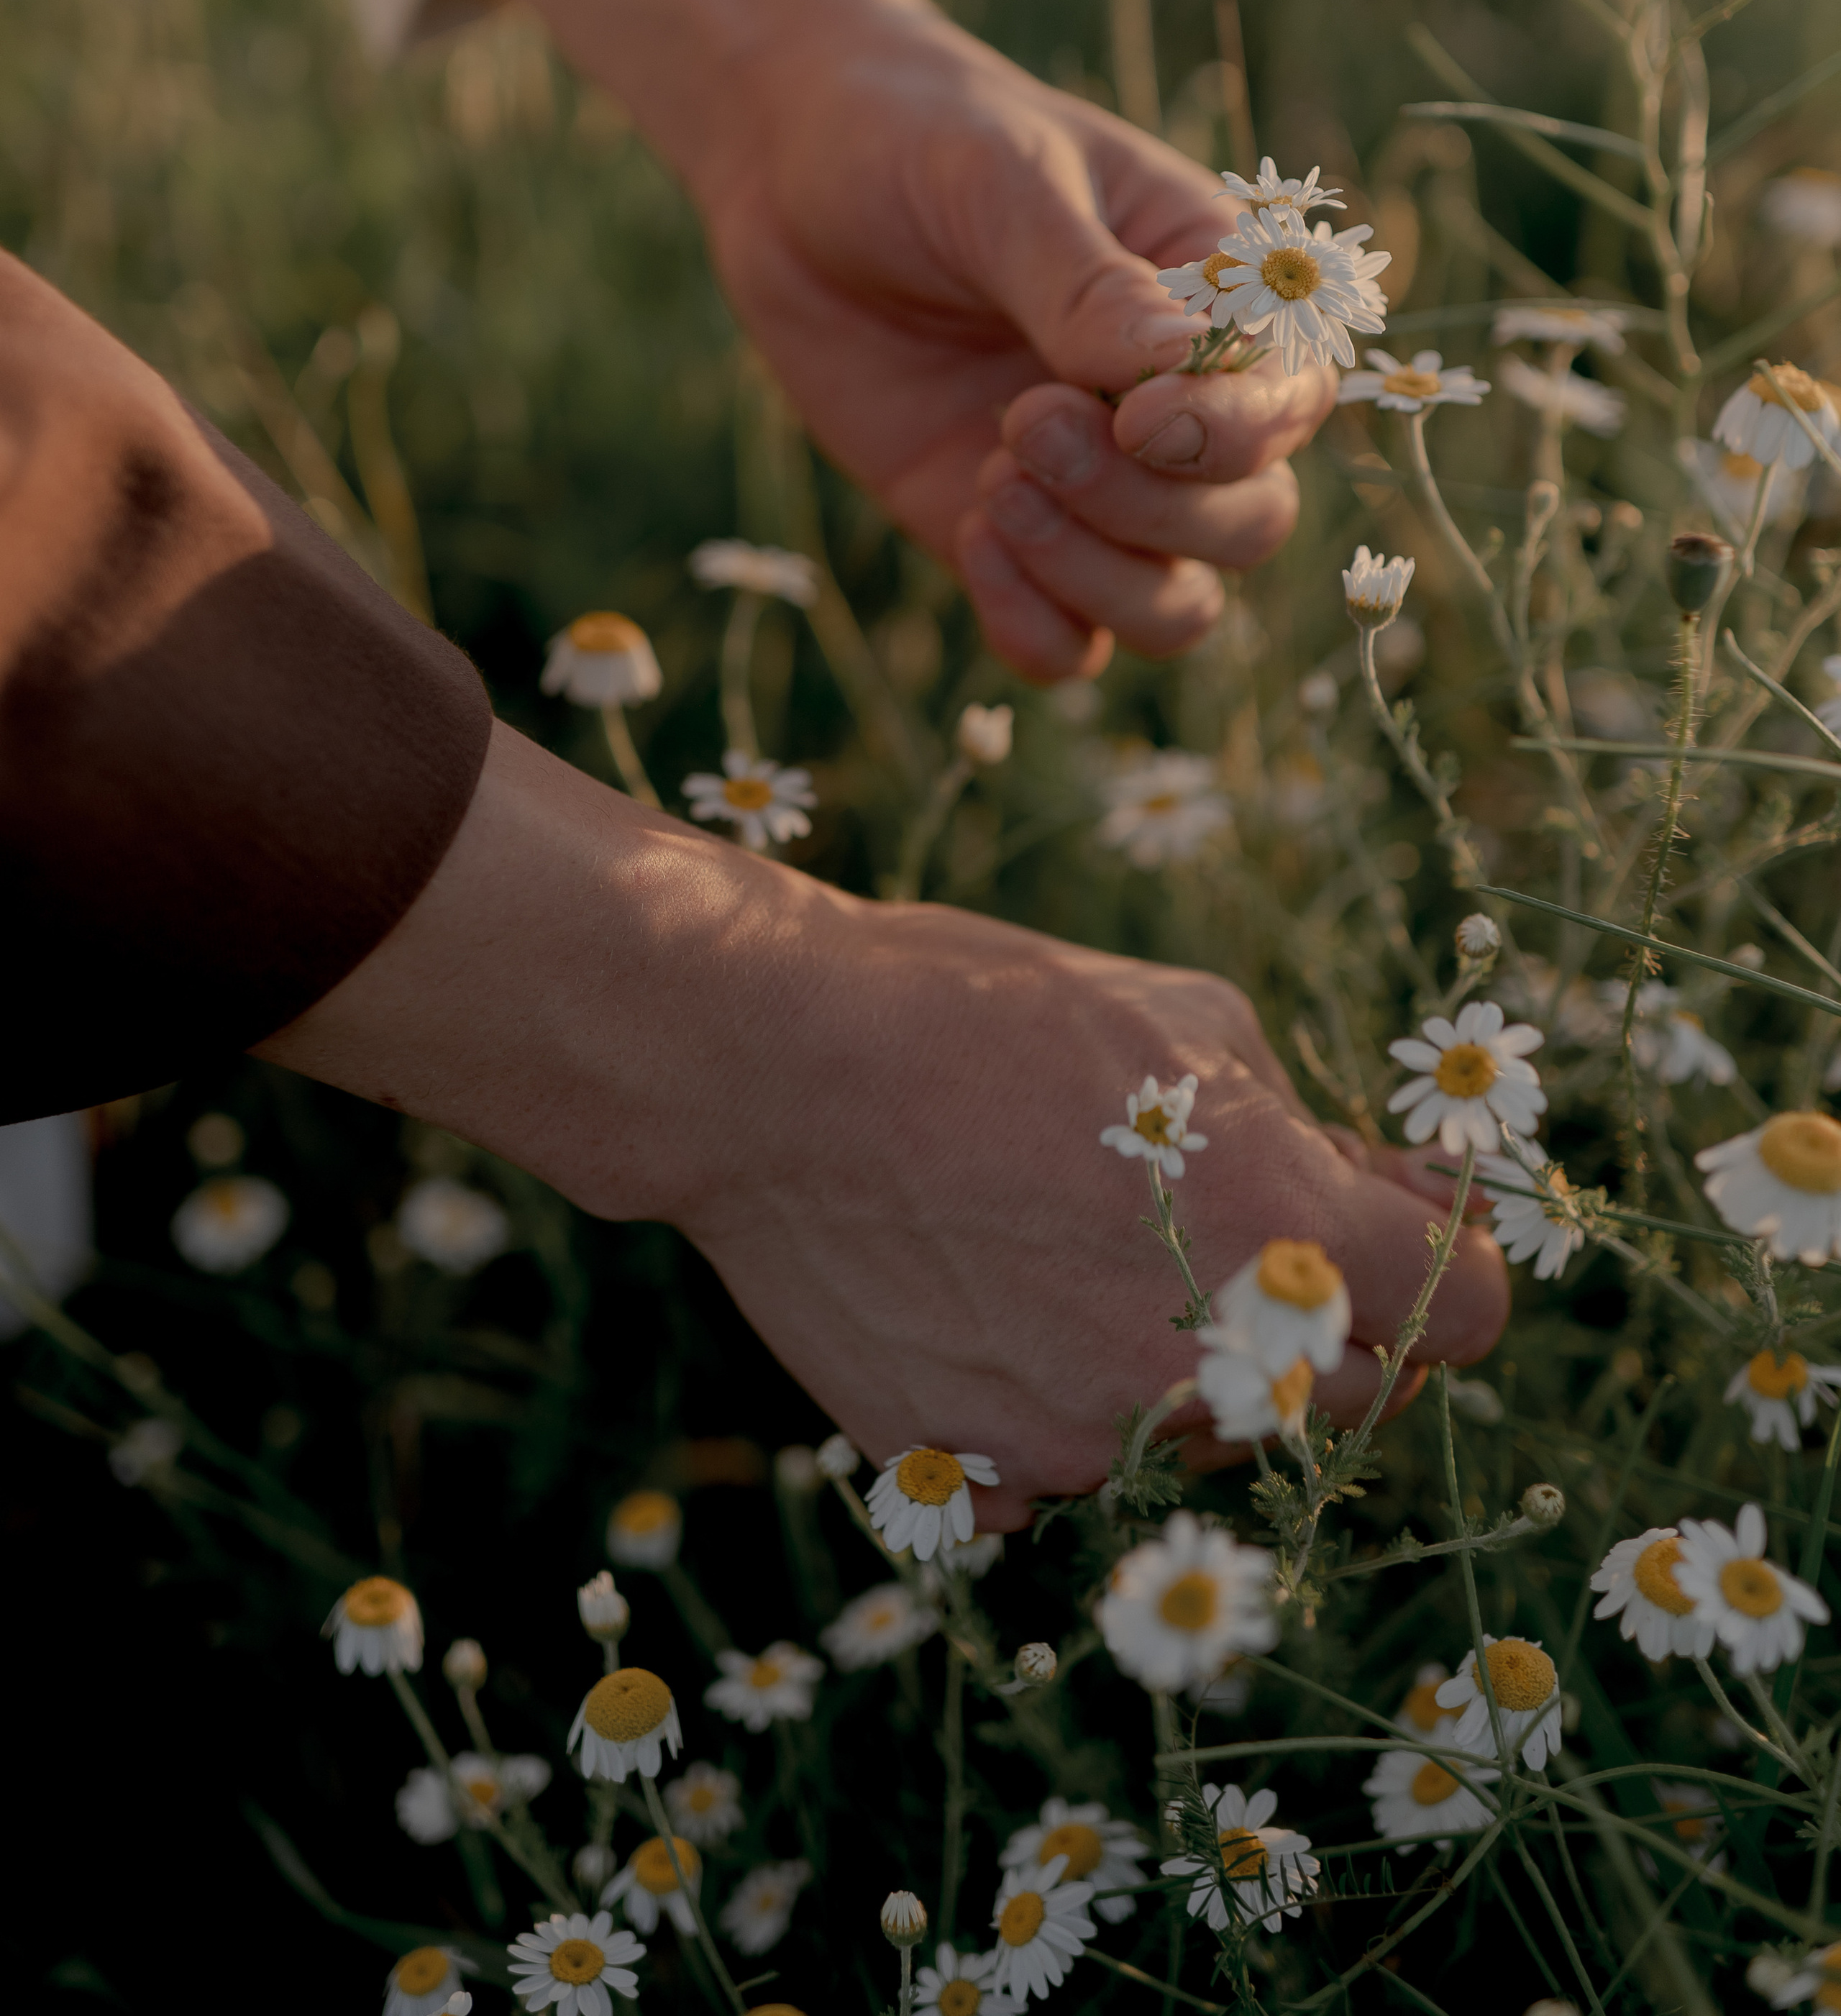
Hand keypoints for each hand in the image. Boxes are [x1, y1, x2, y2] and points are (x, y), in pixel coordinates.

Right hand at [266, 729, 1509, 1523]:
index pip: (1470, 1315)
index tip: (1403, 1219)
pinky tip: (999, 1296)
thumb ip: (1307, 1131)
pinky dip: (1062, 1397)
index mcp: (1289, 1241)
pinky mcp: (985, 1478)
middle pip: (1352, 1393)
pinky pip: (1074, 1462)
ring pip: (1205, 1430)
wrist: (772, 1070)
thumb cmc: (987, 1011)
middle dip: (1332, 1312)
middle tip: (1243, 1221)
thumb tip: (1371, 1194)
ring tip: (1084, 1236)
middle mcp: (1209, 1370)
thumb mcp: (1194, 1023)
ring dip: (1193, 1355)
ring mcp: (1092, 1441)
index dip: (1449, 1257)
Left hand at [479, 0, 1337, 679]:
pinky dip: (1035, 623)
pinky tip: (970, 530)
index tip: (1137, 419)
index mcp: (1216, 297)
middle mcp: (1176, 408)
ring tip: (993, 479)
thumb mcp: (1002, 182)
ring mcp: (1096, 487)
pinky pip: (1069, 644)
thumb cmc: (918, 140)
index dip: (1232, 435)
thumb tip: (1173, 372)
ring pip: (1173, 606)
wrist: (790, 171)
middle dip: (1148, 506)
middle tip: (1023, 422)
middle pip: (1247, 524)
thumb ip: (1086, 285)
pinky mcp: (1010, 539)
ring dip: (1096, 574)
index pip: (1287, 401)